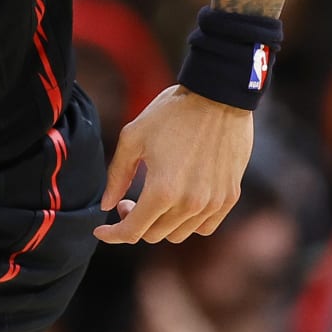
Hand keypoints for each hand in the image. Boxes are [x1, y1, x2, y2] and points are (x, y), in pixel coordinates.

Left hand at [94, 84, 250, 244]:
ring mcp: (213, 203)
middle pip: (154, 235)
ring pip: (178, 234)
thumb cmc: (171, 113)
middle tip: (126, 201)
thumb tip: (107, 204)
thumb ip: (117, 175)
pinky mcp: (230, 197)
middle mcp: (190, 204)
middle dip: (134, 222)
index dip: (112, 235)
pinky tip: (177, 202)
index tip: (101, 229)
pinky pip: (204, 226)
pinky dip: (187, 223)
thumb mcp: (132, 138)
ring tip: (152, 198)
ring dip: (160, 224)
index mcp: (162, 190)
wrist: (219, 96)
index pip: (133, 232)